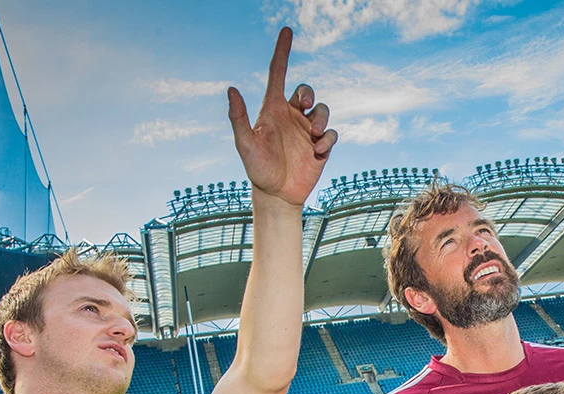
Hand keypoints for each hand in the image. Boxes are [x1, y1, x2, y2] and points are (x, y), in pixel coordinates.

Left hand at [227, 27, 336, 207]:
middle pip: (306, 91)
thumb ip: (239, 118)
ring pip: (322, 110)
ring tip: (313, 137)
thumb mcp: (245, 144)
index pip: (278, 74)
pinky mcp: (321, 146)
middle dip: (309, 95)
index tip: (286, 30)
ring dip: (321, 119)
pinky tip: (316, 152)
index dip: (282, 52)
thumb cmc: (257, 169)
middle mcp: (291, 116)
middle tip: (304, 107)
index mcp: (273, 109)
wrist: (276, 194)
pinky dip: (327, 140)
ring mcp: (307, 131)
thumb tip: (232, 89)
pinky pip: (331, 134)